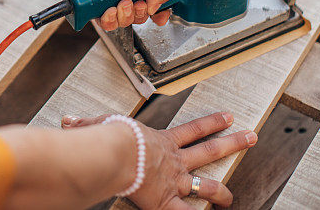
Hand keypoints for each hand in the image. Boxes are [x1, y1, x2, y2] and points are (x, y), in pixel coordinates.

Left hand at [55, 0, 175, 29]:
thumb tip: (156, 9)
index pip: (159, 4)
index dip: (160, 13)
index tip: (158, 15)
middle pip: (142, 16)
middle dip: (141, 13)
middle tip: (137, 2)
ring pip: (125, 22)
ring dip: (125, 15)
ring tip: (121, 2)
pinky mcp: (98, 6)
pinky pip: (107, 24)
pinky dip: (109, 19)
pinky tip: (108, 9)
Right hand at [62, 112, 255, 208]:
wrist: (112, 152)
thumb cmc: (107, 138)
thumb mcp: (100, 125)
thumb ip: (88, 125)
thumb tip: (69, 123)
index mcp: (162, 140)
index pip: (194, 130)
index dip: (213, 124)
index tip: (229, 118)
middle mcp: (174, 160)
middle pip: (210, 150)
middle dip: (233, 144)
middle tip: (251, 138)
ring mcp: (174, 182)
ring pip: (207, 186)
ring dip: (223, 192)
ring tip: (233, 198)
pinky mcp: (167, 202)